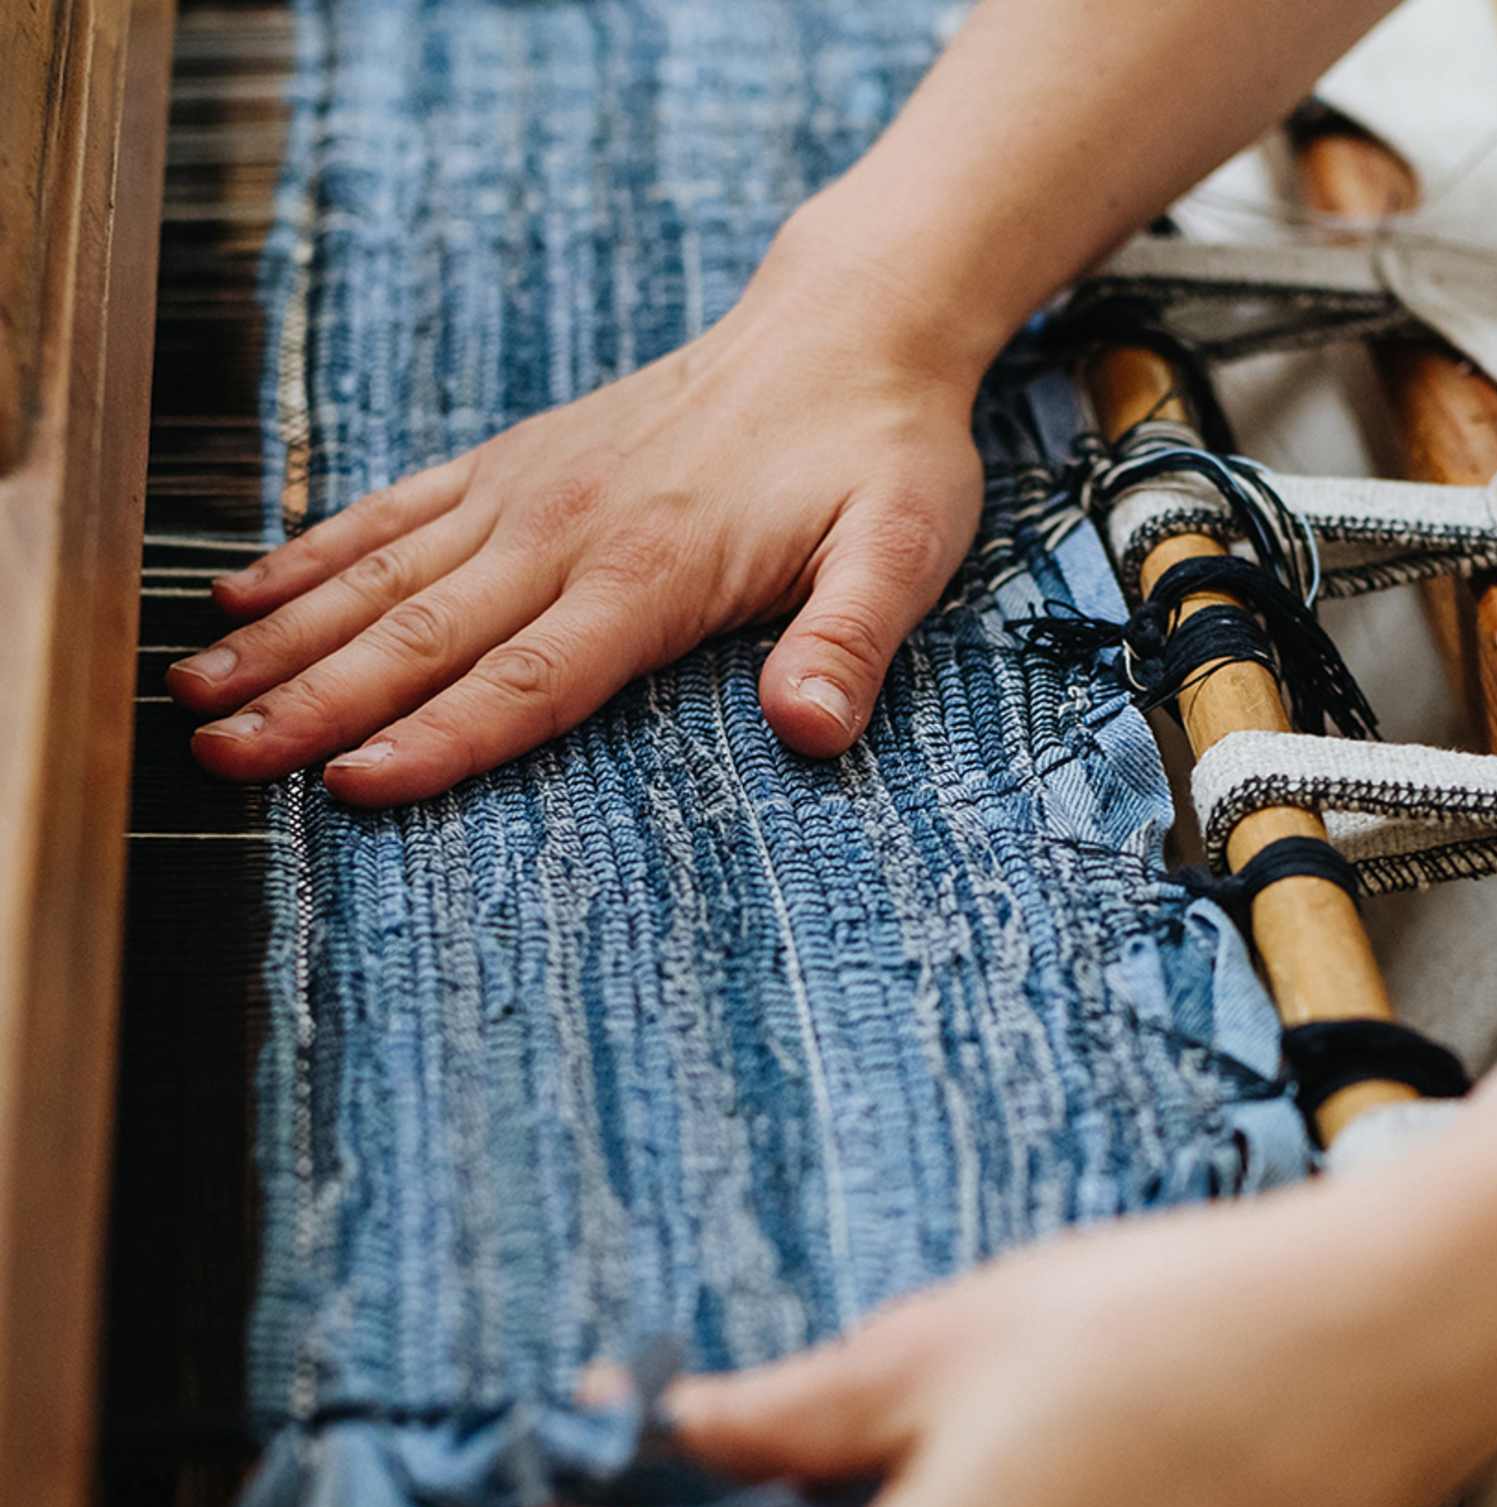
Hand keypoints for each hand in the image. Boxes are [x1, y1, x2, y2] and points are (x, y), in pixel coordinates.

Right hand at [167, 218, 987, 804]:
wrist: (847, 328)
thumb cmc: (881, 455)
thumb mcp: (900, 551)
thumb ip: (847, 640)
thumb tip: (810, 732)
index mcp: (652, 571)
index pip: (531, 677)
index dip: (441, 738)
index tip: (350, 787)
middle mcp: (568, 528)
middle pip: (426, 634)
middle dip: (317, 701)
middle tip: (217, 760)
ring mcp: (530, 489)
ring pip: (387, 575)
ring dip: (289, 635)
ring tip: (196, 691)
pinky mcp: (518, 462)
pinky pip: (398, 510)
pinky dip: (319, 551)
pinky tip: (249, 591)